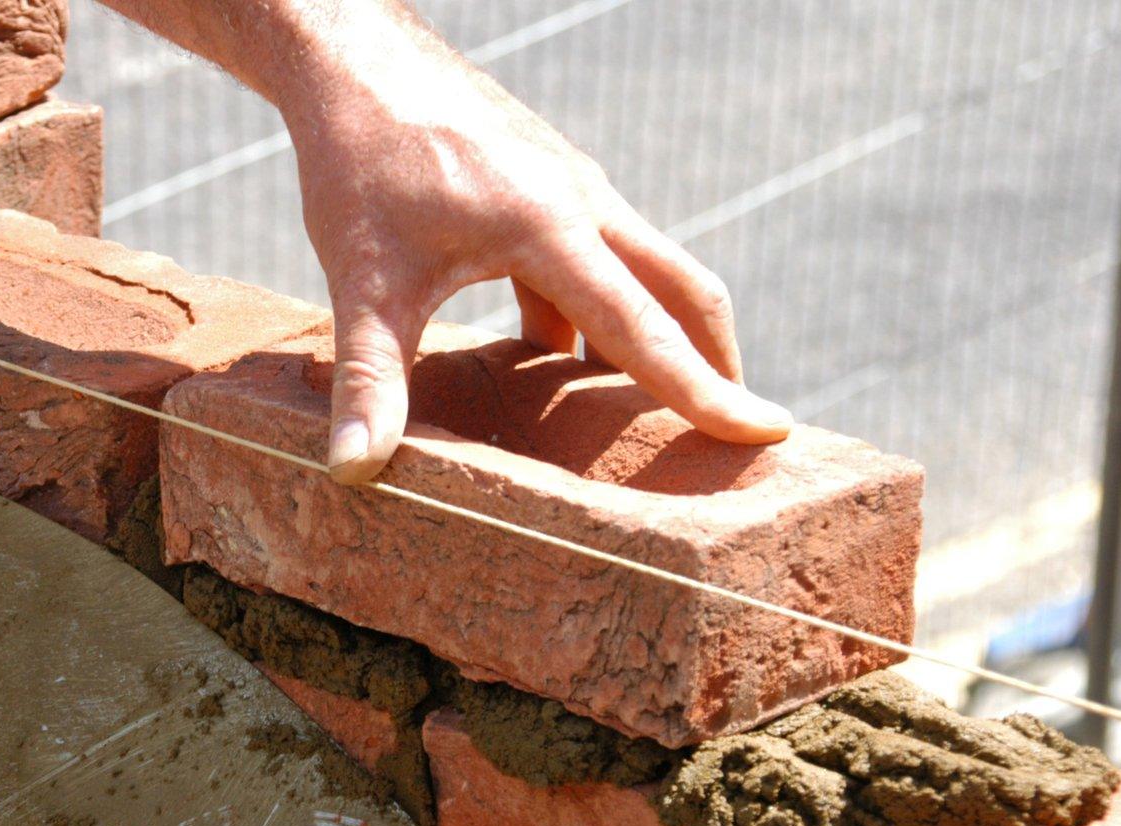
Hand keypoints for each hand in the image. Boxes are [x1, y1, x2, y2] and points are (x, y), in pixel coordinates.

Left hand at [281, 29, 793, 481]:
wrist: (355, 60)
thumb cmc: (359, 162)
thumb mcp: (362, 283)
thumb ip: (368, 382)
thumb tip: (353, 470)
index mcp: (551, 226)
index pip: (645, 329)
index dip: (705, 390)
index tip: (767, 431)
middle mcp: (581, 201)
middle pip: (681, 290)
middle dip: (714, 362)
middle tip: (739, 433)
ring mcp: (569, 188)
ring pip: (641, 272)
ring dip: (656, 339)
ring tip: (654, 417)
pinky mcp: (545, 186)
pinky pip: (595, 260)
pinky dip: (598, 316)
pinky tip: (561, 365)